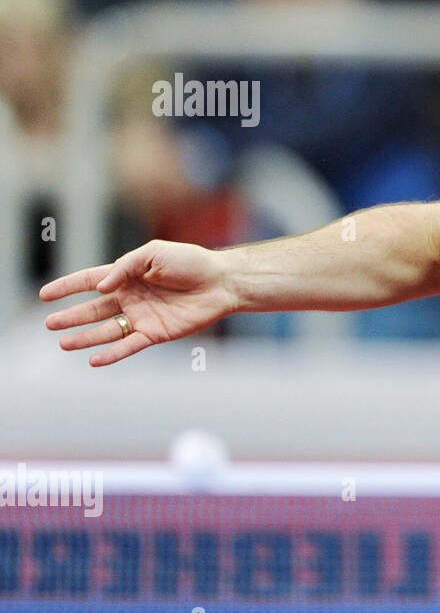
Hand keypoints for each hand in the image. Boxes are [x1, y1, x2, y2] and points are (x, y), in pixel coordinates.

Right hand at [40, 240, 238, 366]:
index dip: (67, 287)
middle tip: (49, 324)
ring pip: (107, 330)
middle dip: (71, 317)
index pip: (90, 281)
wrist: (222, 281)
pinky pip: (129, 345)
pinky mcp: (156, 333)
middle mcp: (131, 297)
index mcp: (128, 275)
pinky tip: (94, 359)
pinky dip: (112, 353)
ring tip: (64, 343)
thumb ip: (124, 267)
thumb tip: (100, 287)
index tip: (45, 294)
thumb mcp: (153, 253)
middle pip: (94, 309)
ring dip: (85, 338)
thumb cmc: (191, 262)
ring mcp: (142, 316)